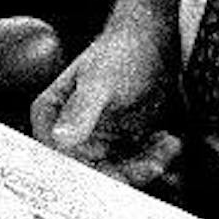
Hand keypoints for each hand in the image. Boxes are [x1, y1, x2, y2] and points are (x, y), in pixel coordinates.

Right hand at [31, 27, 177, 182]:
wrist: (152, 39)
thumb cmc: (120, 51)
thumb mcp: (99, 82)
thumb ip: (80, 111)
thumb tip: (60, 139)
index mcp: (49, 117)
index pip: (59, 159)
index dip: (85, 174)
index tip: (116, 178)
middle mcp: (68, 134)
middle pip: (91, 172)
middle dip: (126, 172)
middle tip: (154, 165)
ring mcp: (96, 140)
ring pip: (118, 172)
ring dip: (146, 164)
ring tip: (169, 143)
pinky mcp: (121, 145)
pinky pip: (136, 164)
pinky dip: (155, 157)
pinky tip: (170, 139)